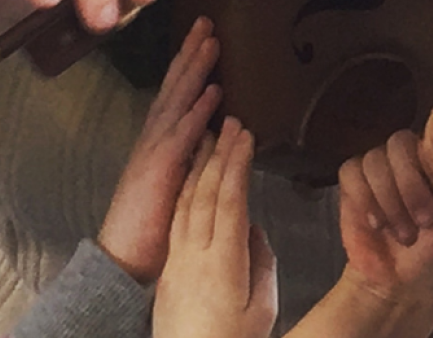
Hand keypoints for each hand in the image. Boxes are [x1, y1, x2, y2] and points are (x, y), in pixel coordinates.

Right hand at [97, 16, 221, 282]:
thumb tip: (214, 137)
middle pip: (174, 85)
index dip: (189, 62)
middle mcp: (154, 138)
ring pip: (177, 101)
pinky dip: (198, 111)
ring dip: (196, 70)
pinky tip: (213, 91)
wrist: (122, 260)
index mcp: (159, 140)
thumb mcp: (177, 182)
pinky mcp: (159, 171)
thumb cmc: (152, 225)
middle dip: (191, 52)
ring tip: (213, 41)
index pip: (175, 92)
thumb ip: (192, 157)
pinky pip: (182, 135)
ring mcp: (154, 152)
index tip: (205, 36)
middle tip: (207, 21)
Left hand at [153, 118, 277, 337]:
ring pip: (188, 201)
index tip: (245, 136)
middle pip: (206, 193)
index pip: (230, 200)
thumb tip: (253, 231)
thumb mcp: (262, 309)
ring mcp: (178, 259)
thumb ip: (262, 264)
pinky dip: (186, 190)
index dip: (237, 164)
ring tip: (210, 137)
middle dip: (220, 154)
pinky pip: (178, 218)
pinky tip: (191, 175)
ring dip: (200, 165)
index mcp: (223, 263)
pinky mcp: (169, 267)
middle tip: (232, 123)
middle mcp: (196, 254)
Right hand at [338, 129, 432, 312]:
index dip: (432, 167)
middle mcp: (408, 158)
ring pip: (375, 158)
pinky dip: (365, 199)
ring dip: (389, 199)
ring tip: (403, 233)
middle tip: (423, 222)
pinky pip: (351, 171)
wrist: (405, 285)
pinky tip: (377, 224)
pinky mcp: (353, 184)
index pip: (431, 134)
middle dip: (409, 185)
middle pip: (399, 142)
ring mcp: (379, 169)